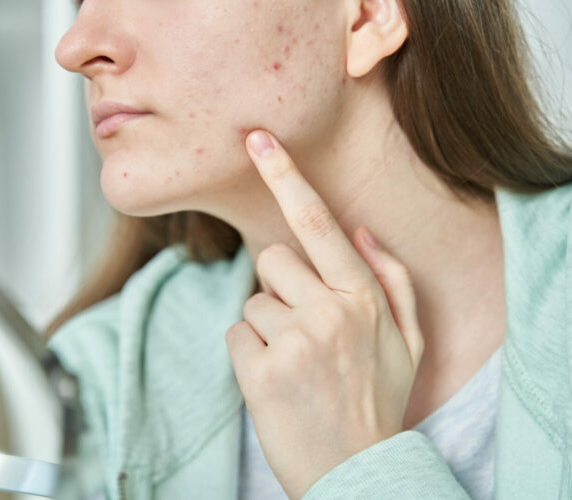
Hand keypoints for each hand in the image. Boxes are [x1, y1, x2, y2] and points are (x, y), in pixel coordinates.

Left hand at [224, 130, 424, 499]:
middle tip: (303, 332)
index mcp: (364, 298)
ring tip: (296, 365)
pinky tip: (277, 382)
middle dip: (280, 288)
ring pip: (253, 301)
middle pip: (271, 260)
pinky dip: (250, 356)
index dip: (286, 177)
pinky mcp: (261, 371)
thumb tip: (360, 230)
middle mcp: (331, 311)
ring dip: (268, 329)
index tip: (257, 139)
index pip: (317, 223)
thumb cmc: (378, 401)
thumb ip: (390, 280)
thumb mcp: (408, 342)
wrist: (357, 473)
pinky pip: (236, 335)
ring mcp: (295, 341)